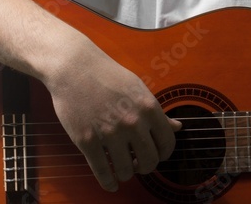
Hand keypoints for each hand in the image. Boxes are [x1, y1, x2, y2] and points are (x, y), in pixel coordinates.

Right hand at [45, 44, 181, 191]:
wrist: (73, 67)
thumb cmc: (106, 76)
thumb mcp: (137, 88)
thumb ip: (156, 112)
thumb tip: (178, 127)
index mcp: (148, 108)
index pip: (167, 144)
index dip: (163, 154)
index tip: (156, 155)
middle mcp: (132, 122)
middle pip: (149, 161)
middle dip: (145, 167)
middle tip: (138, 163)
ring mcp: (109, 132)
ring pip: (126, 171)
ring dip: (126, 174)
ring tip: (122, 169)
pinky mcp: (87, 140)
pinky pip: (103, 172)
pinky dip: (109, 183)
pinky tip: (110, 183)